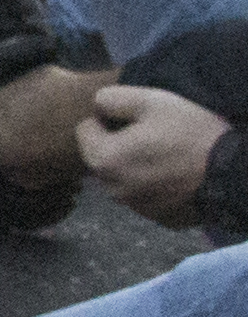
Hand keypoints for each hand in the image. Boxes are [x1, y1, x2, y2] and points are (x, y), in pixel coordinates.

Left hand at [82, 81, 230, 225]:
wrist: (233, 174)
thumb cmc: (190, 134)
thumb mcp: (151, 101)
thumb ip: (112, 99)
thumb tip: (97, 107)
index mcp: (102, 159)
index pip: (84, 130)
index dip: (108, 119)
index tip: (136, 119)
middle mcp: (110, 189)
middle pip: (103, 155)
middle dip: (119, 143)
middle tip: (156, 135)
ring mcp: (134, 207)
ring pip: (123, 176)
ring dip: (136, 165)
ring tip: (169, 155)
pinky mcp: (158, 217)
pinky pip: (145, 194)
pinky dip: (154, 184)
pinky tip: (178, 175)